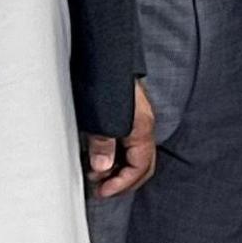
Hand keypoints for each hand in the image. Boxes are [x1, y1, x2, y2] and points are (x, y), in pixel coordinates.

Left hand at [86, 82, 158, 198]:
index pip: (140, 167)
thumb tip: (102, 168)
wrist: (104, 52)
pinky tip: (101, 155)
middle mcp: (145, 125)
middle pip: (143, 164)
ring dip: (119, 169)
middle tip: (101, 188)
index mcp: (142, 128)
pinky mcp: (130, 112)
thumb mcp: (99, 117)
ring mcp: (139, 118)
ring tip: (96, 173)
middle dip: (124, 181)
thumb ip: (102, 144)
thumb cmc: (101, 81)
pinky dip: (117, 155)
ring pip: (136, 154)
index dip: (122, 184)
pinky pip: (130, 143)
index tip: (102, 191)